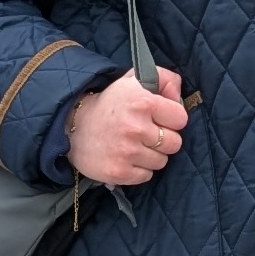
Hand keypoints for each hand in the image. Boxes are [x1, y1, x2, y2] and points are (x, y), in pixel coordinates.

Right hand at [65, 65, 188, 188]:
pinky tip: (126, 157)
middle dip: (164, 139)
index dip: (172, 119)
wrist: (73, 126)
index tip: (160, 119)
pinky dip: (139, 170)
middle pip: (175, 144)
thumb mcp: (135, 80)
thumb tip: (179, 97)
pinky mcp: (119, 171)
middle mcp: (136, 127)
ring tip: (134, 145)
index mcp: (142, 101)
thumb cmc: (110, 103)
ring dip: (151, 155)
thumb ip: (165, 79)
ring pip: (162, 161)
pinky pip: (147, 176)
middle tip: (146, 134)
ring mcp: (127, 151)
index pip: (181, 119)